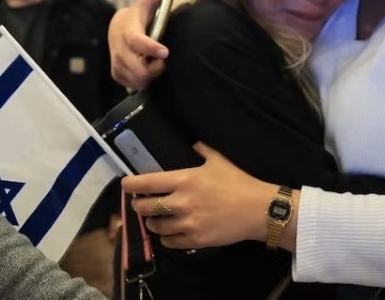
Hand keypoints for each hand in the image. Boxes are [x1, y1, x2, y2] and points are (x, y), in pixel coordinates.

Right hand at [109, 0, 184, 89]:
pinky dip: (143, 81)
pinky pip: (133, 85)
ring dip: (150, 76)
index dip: (150, 48)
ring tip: (155, 64)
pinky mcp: (116, 73)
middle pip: (138, 69)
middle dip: (155, 69)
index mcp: (128, 31)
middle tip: (163, 60)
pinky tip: (146, 69)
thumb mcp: (149, 0)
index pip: (137, 41)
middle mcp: (119, 49)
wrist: (116, 27)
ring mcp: (116, 62)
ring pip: (137, 80)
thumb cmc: (139, 14)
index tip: (165, 52)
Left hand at [123, 143, 273, 249]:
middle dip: (139, 205)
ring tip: (155, 219)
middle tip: (141, 203)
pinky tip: (169, 232)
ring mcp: (187, 223)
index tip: (125, 184)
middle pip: (145, 208)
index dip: (130, 184)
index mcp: (184, 180)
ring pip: (155, 227)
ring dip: (152, 222)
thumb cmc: (238, 182)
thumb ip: (201, 150)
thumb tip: (191, 142)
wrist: (258, 210)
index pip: (146, 183)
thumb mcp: (219, 160)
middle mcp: (181, 202)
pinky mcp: (195, 240)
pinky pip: (169, 242)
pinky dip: (165, 238)